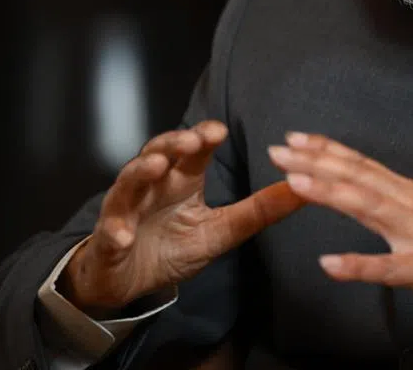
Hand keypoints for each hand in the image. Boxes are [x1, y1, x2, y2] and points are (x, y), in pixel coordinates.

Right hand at [61, 121, 303, 311]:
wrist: (127, 281)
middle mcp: (152, 186)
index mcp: (181, 180)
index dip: (202, 137)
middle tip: (191, 140)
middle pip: (158, 153)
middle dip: (173, 144)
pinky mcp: (109, 239)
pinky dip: (116, 232)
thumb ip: (259, 210)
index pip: (192, 151)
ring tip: (156, 167)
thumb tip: (303, 187)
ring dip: (141, 173)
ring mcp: (126, 209)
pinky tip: (124, 235)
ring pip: (129, 182)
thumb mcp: (220, 231)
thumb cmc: (171, 247)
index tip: (219, 131)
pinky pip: (110, 232)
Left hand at [266, 132, 412, 336]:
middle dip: (316, 163)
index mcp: (409, 194)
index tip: (295, 139)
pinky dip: (357, 265)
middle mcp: (412, 206)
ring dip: (330, 194)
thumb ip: (391, 200)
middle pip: (358, 178)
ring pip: (369, 208)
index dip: (327, 149)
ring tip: (295, 184)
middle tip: (280, 152)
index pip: (362, 164)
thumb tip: (355, 186)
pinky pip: (385, 268)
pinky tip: (329, 264)